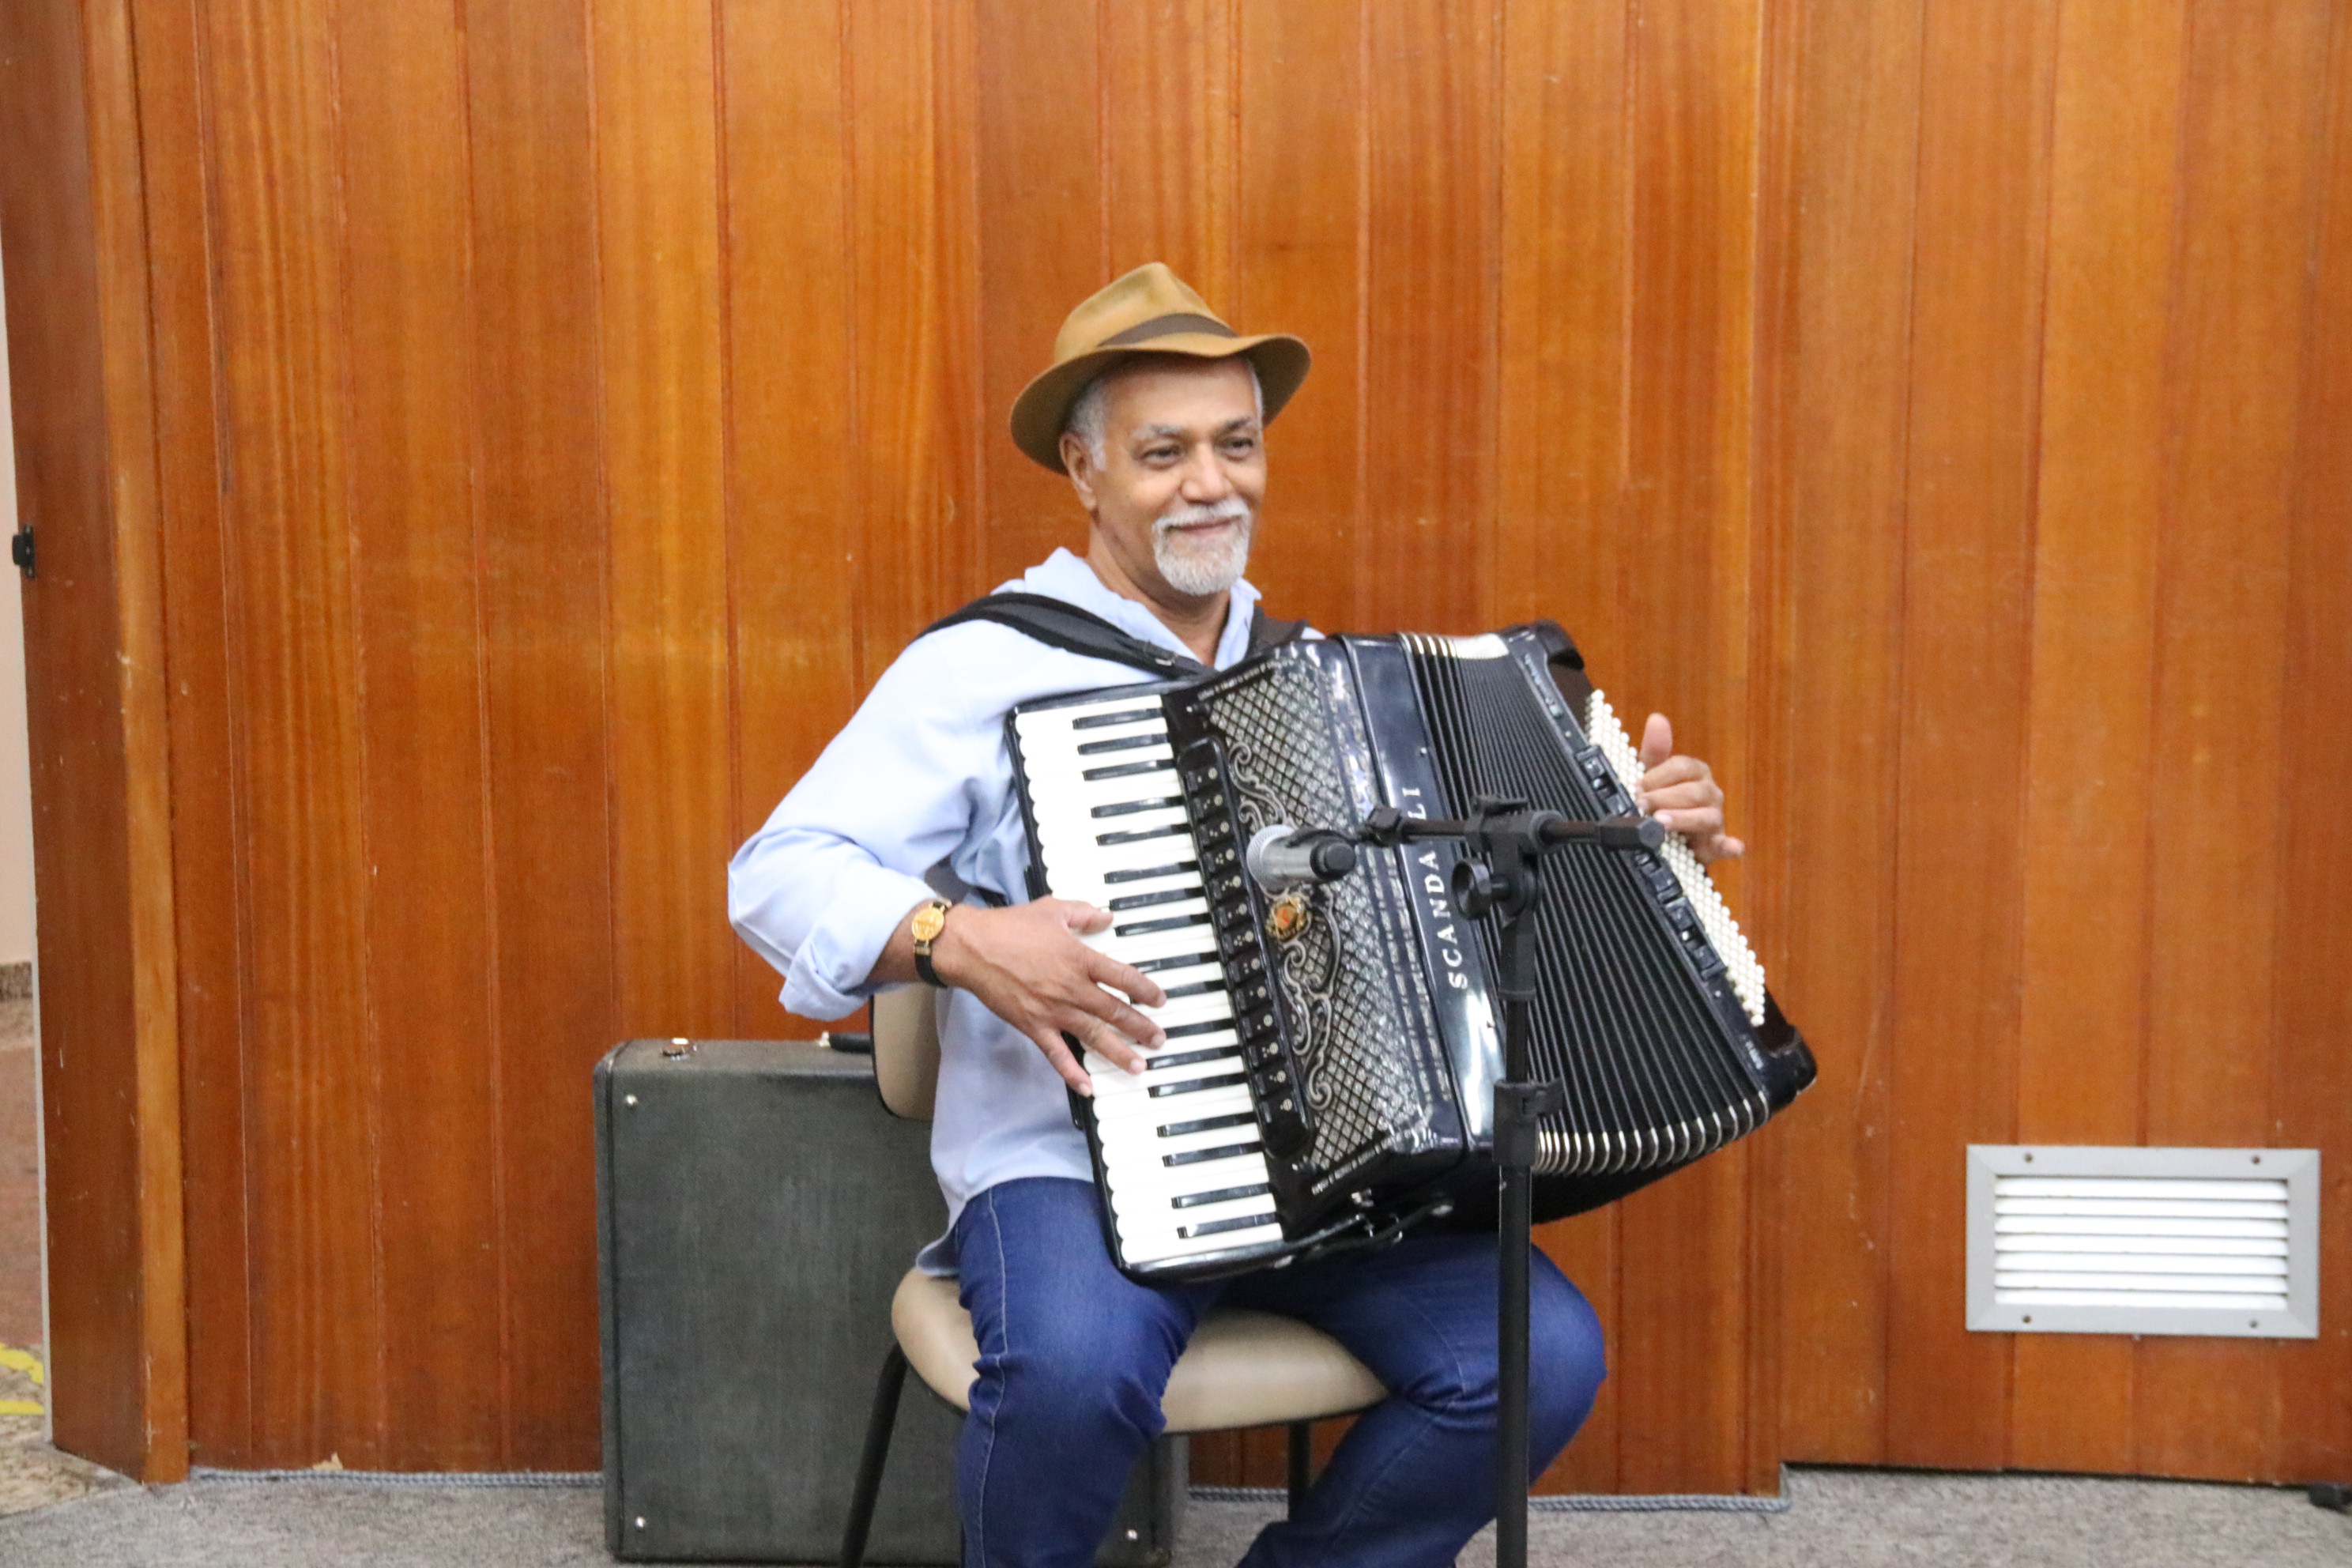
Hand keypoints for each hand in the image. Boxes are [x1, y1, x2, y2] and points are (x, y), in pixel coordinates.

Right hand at [928, 899, 1168, 1094]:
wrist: (972, 948)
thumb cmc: (1010, 926)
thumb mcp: (1053, 909)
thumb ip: (1083, 914)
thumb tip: (1107, 916)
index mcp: (1080, 958)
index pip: (1123, 977)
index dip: (1145, 989)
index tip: (1159, 1000)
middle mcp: (1072, 988)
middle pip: (1115, 1011)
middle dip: (1141, 1027)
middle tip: (1158, 1039)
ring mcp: (1053, 1010)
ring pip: (1094, 1035)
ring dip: (1119, 1052)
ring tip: (1138, 1066)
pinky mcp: (1033, 1026)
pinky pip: (1057, 1054)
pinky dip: (1072, 1072)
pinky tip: (1087, 1087)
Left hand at [1637, 713, 1743, 864]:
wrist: (1670, 837)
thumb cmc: (1663, 800)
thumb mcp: (1653, 776)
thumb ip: (1654, 750)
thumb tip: (1657, 719)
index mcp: (1695, 772)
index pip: (1681, 767)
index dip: (1656, 777)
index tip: (1636, 787)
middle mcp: (1709, 793)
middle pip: (1693, 791)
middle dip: (1664, 798)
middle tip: (1641, 806)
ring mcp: (1715, 818)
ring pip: (1707, 816)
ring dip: (1684, 819)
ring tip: (1661, 823)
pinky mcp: (1715, 844)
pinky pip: (1726, 844)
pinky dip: (1730, 846)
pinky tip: (1731, 847)